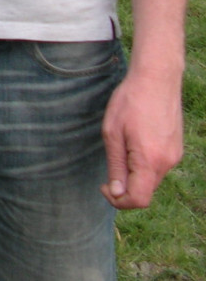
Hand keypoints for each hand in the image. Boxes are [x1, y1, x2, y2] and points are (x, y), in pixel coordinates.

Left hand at [100, 69, 183, 209]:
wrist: (157, 79)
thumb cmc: (130, 102)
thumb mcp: (112, 133)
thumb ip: (116, 166)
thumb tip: (117, 193)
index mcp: (150, 161)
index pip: (138, 200)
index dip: (118, 201)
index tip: (104, 186)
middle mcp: (167, 163)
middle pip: (145, 190)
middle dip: (125, 187)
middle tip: (108, 170)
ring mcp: (175, 155)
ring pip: (152, 179)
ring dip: (134, 174)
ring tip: (121, 149)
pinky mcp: (176, 148)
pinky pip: (158, 166)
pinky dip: (143, 165)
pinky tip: (133, 143)